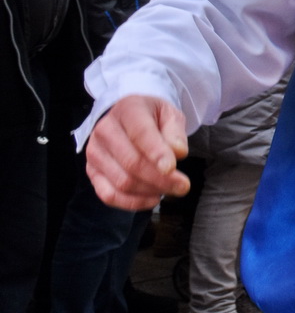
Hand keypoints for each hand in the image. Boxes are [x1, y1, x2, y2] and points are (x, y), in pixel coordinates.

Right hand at [85, 95, 191, 210]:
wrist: (128, 118)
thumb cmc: (153, 117)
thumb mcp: (170, 114)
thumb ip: (175, 132)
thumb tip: (177, 152)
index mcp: (128, 110)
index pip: (140, 134)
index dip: (156, 153)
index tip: (172, 168)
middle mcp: (105, 131)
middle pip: (131, 162)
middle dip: (160, 179)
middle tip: (183, 186)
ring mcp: (95, 153)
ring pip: (122, 181)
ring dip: (150, 190)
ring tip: (171, 190)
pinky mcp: (92, 172)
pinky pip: (109, 195)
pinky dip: (132, 202)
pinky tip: (153, 199)